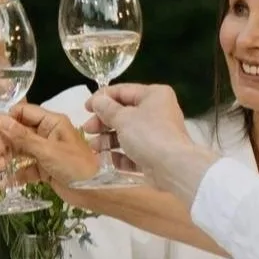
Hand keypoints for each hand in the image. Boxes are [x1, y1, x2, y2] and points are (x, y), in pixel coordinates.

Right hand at [0, 104, 101, 187]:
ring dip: (8, 157)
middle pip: (18, 131)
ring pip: (20, 150)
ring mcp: (45, 151)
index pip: (23, 112)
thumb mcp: (47, 150)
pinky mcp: (45, 168)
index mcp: (52, 122)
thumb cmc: (75, 167)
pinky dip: (16, 174)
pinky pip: (26, 168)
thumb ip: (22, 136)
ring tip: (0, 168)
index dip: (5, 118)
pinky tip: (6, 182)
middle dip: (5, 141)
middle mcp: (47, 134)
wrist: (93, 192)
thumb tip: (0, 120)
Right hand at [88, 83, 216, 201]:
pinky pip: (133, 152)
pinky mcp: (154, 155)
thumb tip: (97, 100)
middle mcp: (157, 112)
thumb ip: (106, 108)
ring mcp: (156, 135)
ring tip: (93, 147)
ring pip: (127, 134)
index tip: (85, 108)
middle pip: (123, 114)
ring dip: (107, 140)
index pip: (123, 91)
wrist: (173, 167)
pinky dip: (119, 155)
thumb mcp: (123, 118)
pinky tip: (106, 160)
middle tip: (87, 130)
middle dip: (103, 123)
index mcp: (153, 95)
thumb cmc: (148, 135)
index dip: (102, 98)